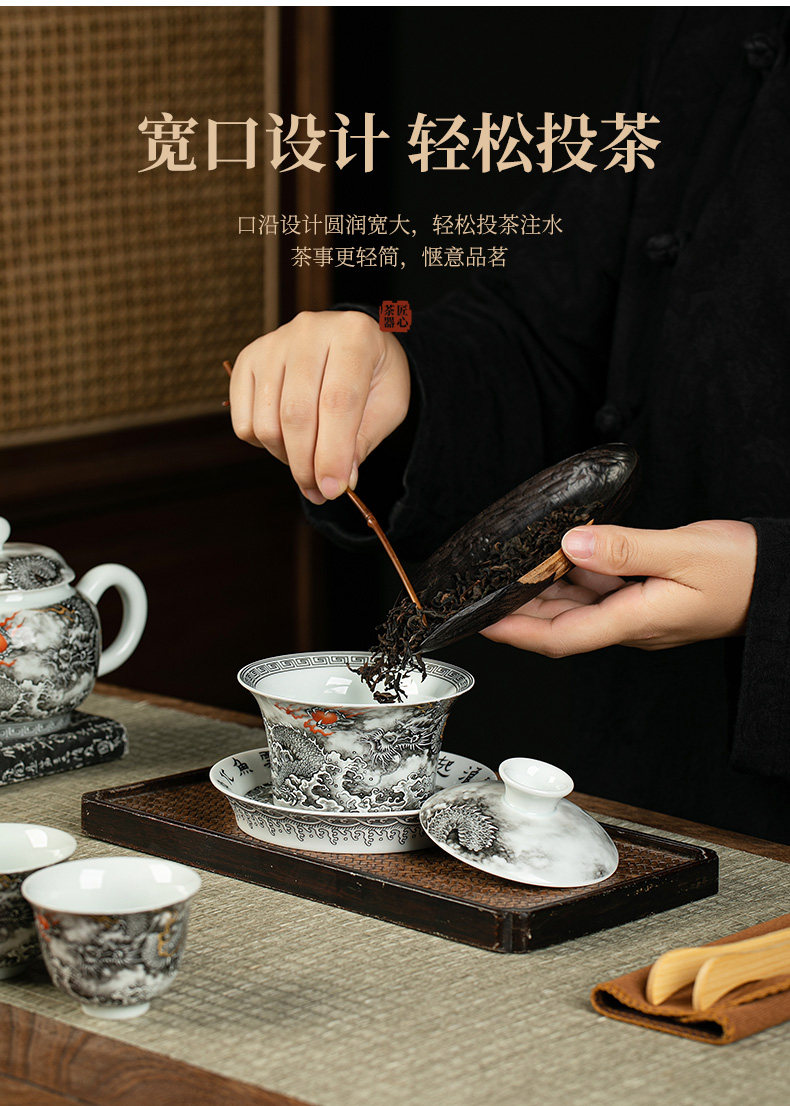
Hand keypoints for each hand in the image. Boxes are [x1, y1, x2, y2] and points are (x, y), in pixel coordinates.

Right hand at [229, 310, 410, 503]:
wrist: (349, 343)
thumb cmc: (372, 376)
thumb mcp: (388, 405)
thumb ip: (364, 440)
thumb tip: (338, 480)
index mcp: (354, 334)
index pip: (338, 402)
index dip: (334, 452)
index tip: (333, 490)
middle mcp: (308, 330)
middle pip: (296, 414)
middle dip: (307, 465)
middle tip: (319, 492)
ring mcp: (273, 343)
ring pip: (267, 422)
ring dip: (286, 458)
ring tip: (308, 462)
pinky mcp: (248, 359)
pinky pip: (244, 421)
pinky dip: (264, 445)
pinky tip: (287, 439)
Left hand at [481, 520, 756, 655]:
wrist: (783, 581)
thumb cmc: (745, 572)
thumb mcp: (683, 551)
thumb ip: (624, 548)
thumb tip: (571, 545)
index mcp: (635, 621)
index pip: (560, 637)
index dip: (517, 632)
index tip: (483, 623)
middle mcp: (630, 624)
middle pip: (560, 625)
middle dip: (518, 612)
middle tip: (482, 593)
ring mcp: (637, 613)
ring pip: (577, 608)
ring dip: (542, 593)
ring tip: (509, 573)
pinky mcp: (646, 598)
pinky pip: (598, 592)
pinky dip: (573, 577)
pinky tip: (559, 557)